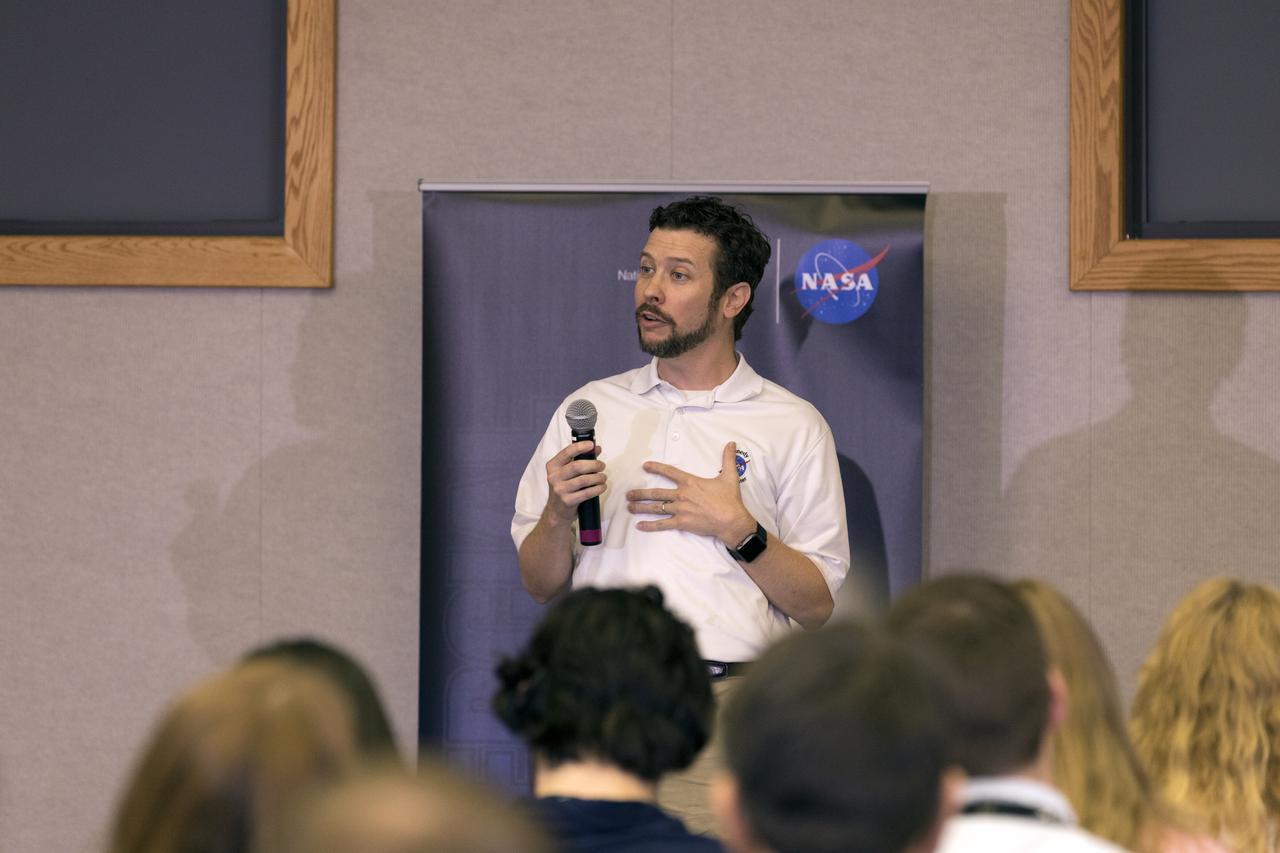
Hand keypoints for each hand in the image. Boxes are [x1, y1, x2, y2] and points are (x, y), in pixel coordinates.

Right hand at [544, 441, 604, 522]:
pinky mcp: (567, 501)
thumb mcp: (567, 472)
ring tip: (603, 477)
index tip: (592, 445)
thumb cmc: (565, 487)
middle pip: (577, 466)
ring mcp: (559, 490)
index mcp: (553, 466)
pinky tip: (602, 487)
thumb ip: (581, 458)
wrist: (557, 511)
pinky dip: (598, 489)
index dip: (580, 447)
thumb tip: (596, 448)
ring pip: (584, 480)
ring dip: (598, 477)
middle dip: (594, 464)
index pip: (566, 452)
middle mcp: (554, 477)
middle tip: (602, 466)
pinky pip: (587, 493)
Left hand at [626, 442, 756, 546]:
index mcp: (690, 482)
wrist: (731, 520)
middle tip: (629, 494)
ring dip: (641, 507)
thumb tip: (732, 444)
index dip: (656, 468)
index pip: (670, 472)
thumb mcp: (730, 476)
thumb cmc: (729, 500)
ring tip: (630, 507)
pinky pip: (662, 524)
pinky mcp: (682, 523)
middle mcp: (682, 495)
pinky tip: (640, 526)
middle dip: (641, 493)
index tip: (645, 466)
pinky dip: (650, 526)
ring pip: (656, 508)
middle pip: (657, 493)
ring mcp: (680, 509)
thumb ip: (728, 459)